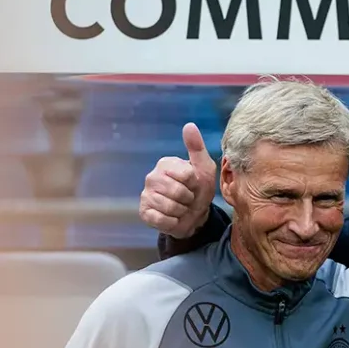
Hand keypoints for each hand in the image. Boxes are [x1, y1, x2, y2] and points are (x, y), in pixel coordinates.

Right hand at [139, 123, 218, 238]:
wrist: (195, 216)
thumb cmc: (199, 190)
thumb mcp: (204, 169)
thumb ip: (197, 148)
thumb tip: (189, 125)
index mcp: (166, 164)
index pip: (187, 175)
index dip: (196, 184)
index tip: (194, 185)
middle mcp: (152, 177)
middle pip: (178, 192)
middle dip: (189, 199)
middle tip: (188, 198)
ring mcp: (146, 195)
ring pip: (170, 207)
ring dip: (182, 211)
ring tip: (181, 207)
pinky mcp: (144, 213)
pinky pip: (162, 220)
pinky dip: (173, 222)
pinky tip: (173, 217)